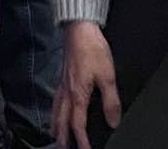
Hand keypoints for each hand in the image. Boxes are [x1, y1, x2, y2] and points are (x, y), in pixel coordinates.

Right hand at [54, 20, 120, 148]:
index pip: (78, 124)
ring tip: (55, 134)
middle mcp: (67, 92)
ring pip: (56, 111)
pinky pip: (56, 100)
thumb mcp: (108, 76)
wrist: (79, 29)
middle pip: (62, 120)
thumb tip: (113, 121)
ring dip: (56, 125)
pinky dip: (54, 110)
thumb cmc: (92, 49)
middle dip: (62, 136)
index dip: (82, 140)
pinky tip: (57, 109)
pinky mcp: (63, 77)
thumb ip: (111, 101)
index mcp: (78, 95)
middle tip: (63, 148)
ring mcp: (63, 84)